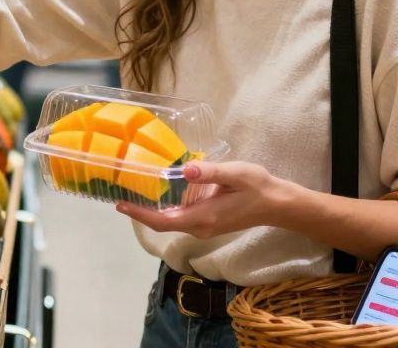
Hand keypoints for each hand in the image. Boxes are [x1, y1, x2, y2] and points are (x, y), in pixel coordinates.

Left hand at [116, 161, 295, 239]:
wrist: (278, 204)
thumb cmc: (257, 187)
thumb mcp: (235, 174)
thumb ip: (210, 172)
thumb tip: (185, 170)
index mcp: (203, 217)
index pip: (163, 221)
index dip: (139, 214)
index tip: (120, 204)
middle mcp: (200, 227)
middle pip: (162, 223)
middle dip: (140, 211)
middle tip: (120, 192)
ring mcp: (204, 228)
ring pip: (171, 221)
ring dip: (151, 210)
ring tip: (134, 190)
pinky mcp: (208, 223)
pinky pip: (180, 218)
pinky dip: (166, 208)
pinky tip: (160, 192)